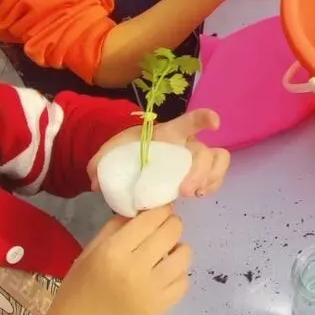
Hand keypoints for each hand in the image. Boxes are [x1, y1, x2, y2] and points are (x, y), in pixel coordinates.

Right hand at [42, 207, 190, 314]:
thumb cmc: (81, 286)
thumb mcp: (91, 250)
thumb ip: (118, 226)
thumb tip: (144, 209)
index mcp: (114, 251)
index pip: (152, 218)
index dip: (160, 209)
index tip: (158, 210)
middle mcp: (136, 269)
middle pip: (172, 231)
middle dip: (170, 224)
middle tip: (161, 230)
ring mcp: (152, 290)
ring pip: (185, 254)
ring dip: (177, 249)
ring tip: (164, 254)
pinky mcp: (162, 308)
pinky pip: (185, 281)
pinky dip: (178, 274)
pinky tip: (164, 274)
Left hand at [88, 108, 229, 200]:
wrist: (134, 158)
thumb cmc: (129, 150)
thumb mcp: (112, 152)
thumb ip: (100, 162)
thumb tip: (95, 182)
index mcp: (169, 132)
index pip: (190, 120)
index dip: (204, 118)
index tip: (215, 123)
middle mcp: (187, 143)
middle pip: (205, 151)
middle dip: (199, 171)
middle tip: (184, 192)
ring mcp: (196, 158)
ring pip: (218, 161)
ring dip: (211, 178)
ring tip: (195, 194)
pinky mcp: (198, 174)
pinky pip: (214, 177)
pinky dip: (211, 186)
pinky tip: (199, 195)